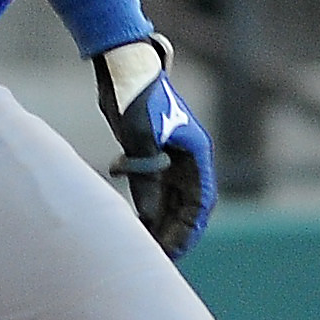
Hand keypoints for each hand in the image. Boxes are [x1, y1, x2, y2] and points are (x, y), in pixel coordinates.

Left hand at [95, 35, 215, 257]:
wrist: (120, 63)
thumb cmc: (135, 94)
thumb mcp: (141, 136)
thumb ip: (147, 174)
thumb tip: (149, 214)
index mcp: (195, 152)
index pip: (200, 202)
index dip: (189, 229)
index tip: (175, 251)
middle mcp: (186, 156)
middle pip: (186, 203)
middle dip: (174, 230)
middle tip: (158, 256)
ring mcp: (169, 153)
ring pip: (169, 196)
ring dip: (159, 219)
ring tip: (145, 244)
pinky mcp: (150, 149)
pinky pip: (152, 184)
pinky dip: (145, 202)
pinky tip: (132, 219)